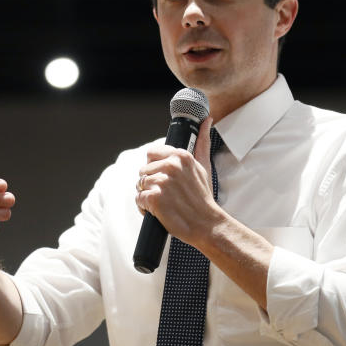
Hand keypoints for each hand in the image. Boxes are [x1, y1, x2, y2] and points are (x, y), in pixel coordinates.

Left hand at [136, 117, 223, 244]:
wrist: (207, 224)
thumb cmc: (203, 197)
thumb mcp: (204, 167)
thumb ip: (202, 143)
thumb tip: (206, 121)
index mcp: (181, 156)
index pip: (151, 154)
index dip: (155, 168)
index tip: (165, 179)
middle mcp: (171, 166)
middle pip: (143, 170)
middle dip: (150, 183)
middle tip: (166, 194)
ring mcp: (162, 182)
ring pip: (139, 185)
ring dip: (147, 196)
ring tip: (163, 203)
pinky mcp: (154, 198)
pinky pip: (138, 199)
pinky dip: (144, 208)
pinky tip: (158, 212)